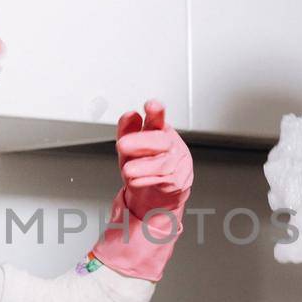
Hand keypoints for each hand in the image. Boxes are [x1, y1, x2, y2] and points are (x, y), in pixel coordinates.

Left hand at [89, 100, 193, 281]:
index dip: (156, 112)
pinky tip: (136, 180)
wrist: (156, 195)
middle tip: (123, 145)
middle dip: (141, 143)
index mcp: (160, 131)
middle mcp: (171, 145)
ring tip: (128, 171)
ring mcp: (177, 163)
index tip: (151, 105)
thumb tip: (130, 116)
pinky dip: (147, 181)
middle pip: (160, 141)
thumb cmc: (144, 166)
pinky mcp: (178, 181)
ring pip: (162, 163)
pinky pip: (163, 181)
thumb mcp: (131, 147)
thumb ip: (128, 129)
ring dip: (143, 167)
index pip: (158, 119)